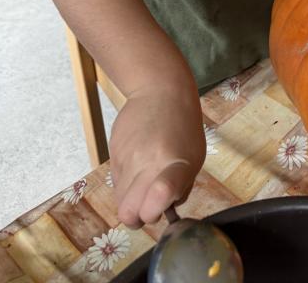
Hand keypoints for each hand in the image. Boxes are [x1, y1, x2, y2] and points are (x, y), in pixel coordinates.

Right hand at [109, 82, 205, 227]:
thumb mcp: (194, 157)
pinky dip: (126, 183)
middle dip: (138, 217)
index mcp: (176, 163)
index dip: (155, 210)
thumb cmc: (183, 126)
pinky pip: (115, 183)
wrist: (160, 90)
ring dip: (131, 200)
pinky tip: (137, 164)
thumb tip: (163, 212)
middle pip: (129, 212)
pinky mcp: (113, 152)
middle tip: (149, 206)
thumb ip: (180, 188)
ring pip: (120, 201)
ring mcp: (127, 158)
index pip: (161, 193)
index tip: (159, 209)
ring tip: (145, 181)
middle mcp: (149, 162)